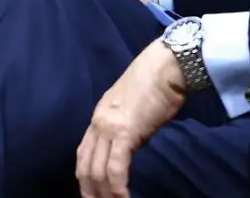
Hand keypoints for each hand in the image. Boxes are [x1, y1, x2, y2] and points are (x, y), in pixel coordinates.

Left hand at [76, 39, 189, 197]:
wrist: (166, 64)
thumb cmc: (157, 82)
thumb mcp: (134, 109)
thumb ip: (127, 128)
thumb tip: (130, 148)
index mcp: (100, 116)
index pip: (83, 154)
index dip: (86, 178)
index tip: (93, 194)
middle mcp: (98, 121)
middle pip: (85, 166)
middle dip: (90, 192)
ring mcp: (109, 126)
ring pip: (97, 170)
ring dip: (103, 194)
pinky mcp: (124, 131)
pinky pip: (115, 168)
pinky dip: (117, 188)